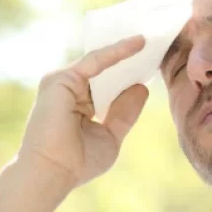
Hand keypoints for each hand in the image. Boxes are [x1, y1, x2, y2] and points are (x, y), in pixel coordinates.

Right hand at [16, 35, 149, 187]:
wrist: (53, 172)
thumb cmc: (78, 163)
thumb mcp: (111, 135)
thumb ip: (124, 112)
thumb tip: (141, 87)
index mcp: (78, 105)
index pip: (106, 85)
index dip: (128, 76)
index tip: (153, 65)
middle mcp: (69, 91)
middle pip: (104, 70)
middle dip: (130, 59)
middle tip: (158, 44)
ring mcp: (62, 83)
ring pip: (101, 61)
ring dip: (126, 51)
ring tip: (154, 39)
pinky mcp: (61, 78)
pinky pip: (95, 60)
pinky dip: (117, 51)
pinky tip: (138, 43)